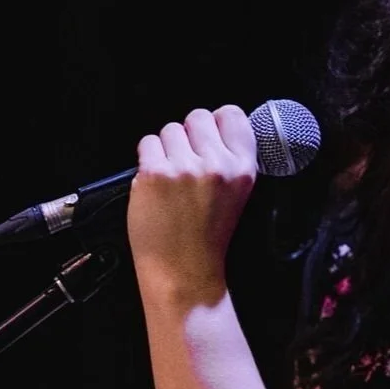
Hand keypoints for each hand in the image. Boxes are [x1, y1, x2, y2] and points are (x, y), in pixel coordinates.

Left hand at [126, 105, 256, 295]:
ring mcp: (185, 168)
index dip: (215, 122)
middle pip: (197, 116)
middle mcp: (216, 165)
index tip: (207, 135)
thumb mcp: (236, 196)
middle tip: (185, 162)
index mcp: (243, 169)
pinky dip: (147, 160)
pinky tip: (154, 183)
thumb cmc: (206, 240)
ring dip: (165, 149)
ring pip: (169, 129)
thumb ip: (229, 161)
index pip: (231, 115)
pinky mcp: (155, 174)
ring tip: (169, 178)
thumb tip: (211, 130)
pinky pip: (147, 144)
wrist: (184, 273)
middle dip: (188, 135)